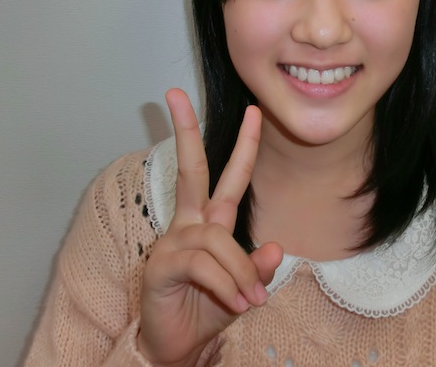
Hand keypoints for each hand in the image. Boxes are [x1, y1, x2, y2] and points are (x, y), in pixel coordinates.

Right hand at [137, 89, 281, 366]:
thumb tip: (274, 247)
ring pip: (218, 238)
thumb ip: (257, 268)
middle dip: (184, 130)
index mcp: (209, 224)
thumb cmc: (207, 310)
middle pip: (191, 170)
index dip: (243, 146)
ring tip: (247, 300)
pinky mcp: (161, 264)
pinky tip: (232, 302)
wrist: (178, 346)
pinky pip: (203, 263)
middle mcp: (188, 225)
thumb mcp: (243, 288)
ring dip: (239, 271)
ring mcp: (172, 242)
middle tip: (174, 94)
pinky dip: (225, 283)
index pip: (227, 178)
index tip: (252, 112)